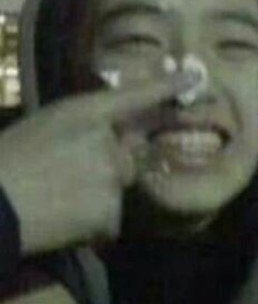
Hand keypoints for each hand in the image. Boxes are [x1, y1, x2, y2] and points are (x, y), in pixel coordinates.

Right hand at [0, 74, 188, 255]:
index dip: (165, 87)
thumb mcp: (43, 125)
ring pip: (119, 190)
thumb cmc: (9, 160)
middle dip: (112, 167)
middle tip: (71, 178)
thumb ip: (81, 127)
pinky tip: (65, 222)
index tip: (192, 78)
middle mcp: (107, 143)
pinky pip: (111, 220)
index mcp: (84, 114)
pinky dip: (93, 225)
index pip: (135, 97)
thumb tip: (106, 135)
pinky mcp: (111, 214)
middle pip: (131, 156)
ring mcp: (112, 179)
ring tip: (60, 202)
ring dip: (99, 198)